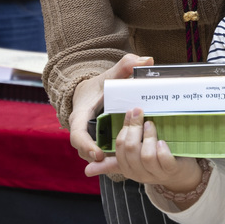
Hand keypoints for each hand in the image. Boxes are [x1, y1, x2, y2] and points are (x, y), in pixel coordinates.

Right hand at [71, 54, 153, 176]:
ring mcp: (85, 137)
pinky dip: (109, 157)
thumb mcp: (111, 74)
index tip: (99, 154)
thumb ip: (127, 65)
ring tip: (122, 163)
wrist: (88, 92)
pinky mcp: (93, 141)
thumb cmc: (98, 85)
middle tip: (116, 161)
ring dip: (104, 159)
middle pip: (84, 149)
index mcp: (80, 115)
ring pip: (90, 154)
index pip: (77, 134)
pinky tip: (125, 160)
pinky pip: (98, 152)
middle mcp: (80, 129)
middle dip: (98, 157)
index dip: (86, 146)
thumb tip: (147, 60)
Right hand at [112, 108, 202, 193]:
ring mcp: (156, 173)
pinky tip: (162, 141)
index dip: (124, 128)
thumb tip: (95, 156)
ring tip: (150, 124)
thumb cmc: (157, 162)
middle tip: (139, 113)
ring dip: (148, 137)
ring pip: (146, 156)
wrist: (180, 176)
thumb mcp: (138, 158)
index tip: (131, 113)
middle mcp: (139, 173)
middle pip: (131, 149)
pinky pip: (164, 160)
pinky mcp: (171, 170)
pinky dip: (162, 150)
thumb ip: (123, 152)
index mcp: (128, 168)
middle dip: (134, 128)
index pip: (120, 147)